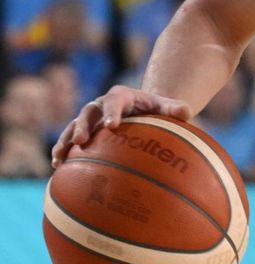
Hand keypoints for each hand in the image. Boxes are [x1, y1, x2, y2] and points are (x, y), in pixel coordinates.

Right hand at [51, 86, 192, 167]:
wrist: (144, 111)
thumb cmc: (157, 109)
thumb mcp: (167, 106)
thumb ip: (175, 108)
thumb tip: (186, 112)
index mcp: (121, 96)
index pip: (115, 101)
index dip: (112, 112)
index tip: (112, 125)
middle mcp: (100, 105)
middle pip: (88, 113)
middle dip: (83, 126)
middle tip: (81, 141)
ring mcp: (90, 119)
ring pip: (73, 127)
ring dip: (65, 141)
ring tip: (59, 158)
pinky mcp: (84, 132)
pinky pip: (69, 141)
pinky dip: (63, 152)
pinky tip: (57, 167)